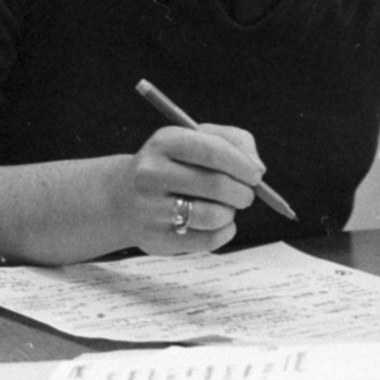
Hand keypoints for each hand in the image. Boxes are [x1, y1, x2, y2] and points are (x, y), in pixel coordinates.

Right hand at [120, 123, 263, 254]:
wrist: (122, 197)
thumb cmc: (172, 164)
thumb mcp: (195, 139)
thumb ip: (233, 141)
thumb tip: (257, 168)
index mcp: (164, 142)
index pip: (212, 151)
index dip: (242, 164)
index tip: (256, 175)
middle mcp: (151, 174)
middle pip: (216, 185)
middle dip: (243, 192)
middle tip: (246, 194)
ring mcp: (150, 209)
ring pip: (213, 216)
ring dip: (230, 213)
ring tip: (226, 208)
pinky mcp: (155, 239)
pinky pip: (207, 241)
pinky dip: (224, 232)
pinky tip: (219, 224)